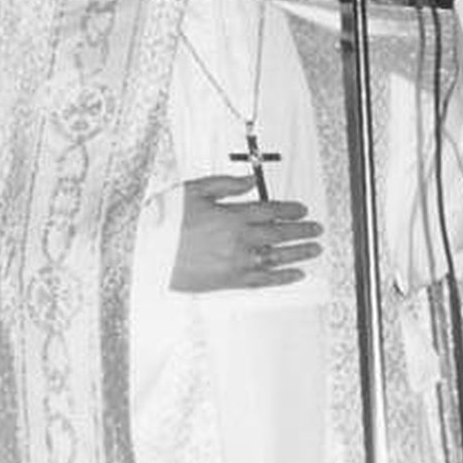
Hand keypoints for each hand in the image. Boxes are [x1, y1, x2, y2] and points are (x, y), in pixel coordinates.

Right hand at [170, 174, 322, 292]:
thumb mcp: (194, 191)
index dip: (291, 210)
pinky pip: (262, 280)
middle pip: (280, 234)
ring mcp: (234, 262)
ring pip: (276, 257)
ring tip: (314, 250)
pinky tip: (295, 275)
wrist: (146, 252)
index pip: (271, 210)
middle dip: (302, 231)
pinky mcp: (227, 281)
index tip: (302, 210)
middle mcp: (238, 239)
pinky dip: (282, 278)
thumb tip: (249, 182)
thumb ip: (226, 185)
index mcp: (231, 215)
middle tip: (316, 230)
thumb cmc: (165, 222)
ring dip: (299, 254)